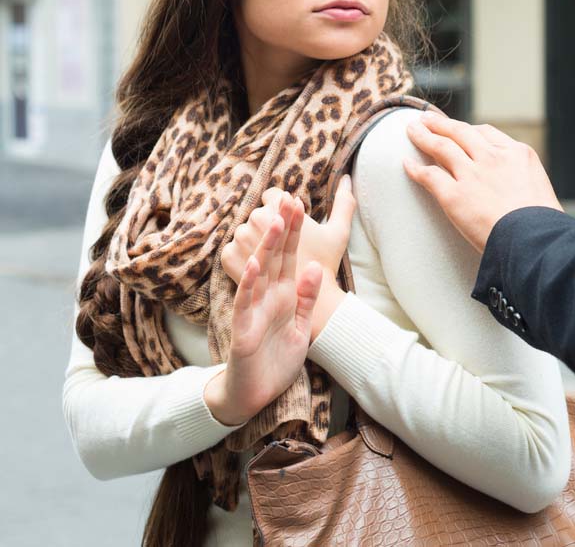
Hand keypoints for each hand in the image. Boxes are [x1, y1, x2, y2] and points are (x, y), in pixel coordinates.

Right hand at [204, 195, 322, 425]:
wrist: (257, 395)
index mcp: (283, 294)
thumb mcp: (301, 325)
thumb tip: (313, 267)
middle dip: (282, 228)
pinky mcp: (243, 327)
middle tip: (290, 198)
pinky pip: (245, 301)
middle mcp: (267, 296)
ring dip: (266, 247)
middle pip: (274, 256)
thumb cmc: (277, 360)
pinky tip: (253, 262)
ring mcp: (253, 309)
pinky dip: (248, 282)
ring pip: (258, 272)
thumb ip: (307, 297)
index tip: (301, 202)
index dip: (294, 230)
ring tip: (275, 221)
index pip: (290, 255)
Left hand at [221, 175, 356, 285]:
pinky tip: (256, 260)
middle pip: (259, 214)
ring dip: (255, 236)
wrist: (306, 304)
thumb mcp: (338, 233)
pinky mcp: (230, 259)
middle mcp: (256, 222)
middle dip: (271, 221)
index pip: (273, 197)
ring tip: (268, 246)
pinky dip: (242, 253)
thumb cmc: (324, 266)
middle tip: (281, 226)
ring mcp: (241, 240)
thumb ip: (344, 204)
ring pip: (244, 231)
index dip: (282, 206)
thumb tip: (346, 178)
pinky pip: (231, 249)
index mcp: (280, 213)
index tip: (289, 212)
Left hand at [404, 112, 562, 251]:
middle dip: (440, 124)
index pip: (486, 133)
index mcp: (517, 153)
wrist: (534, 239)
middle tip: (427, 120)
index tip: (458, 131)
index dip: (468, 130)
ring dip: (423, 136)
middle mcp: (492, 158)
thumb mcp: (540, 188)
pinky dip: (415, 169)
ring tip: (412, 131)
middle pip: (460, 132)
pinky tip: (406, 164)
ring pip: (441, 147)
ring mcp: (472, 175)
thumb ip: (522, 179)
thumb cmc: (542, 224)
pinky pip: (429, 176)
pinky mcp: (454, 195)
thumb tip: (513, 188)